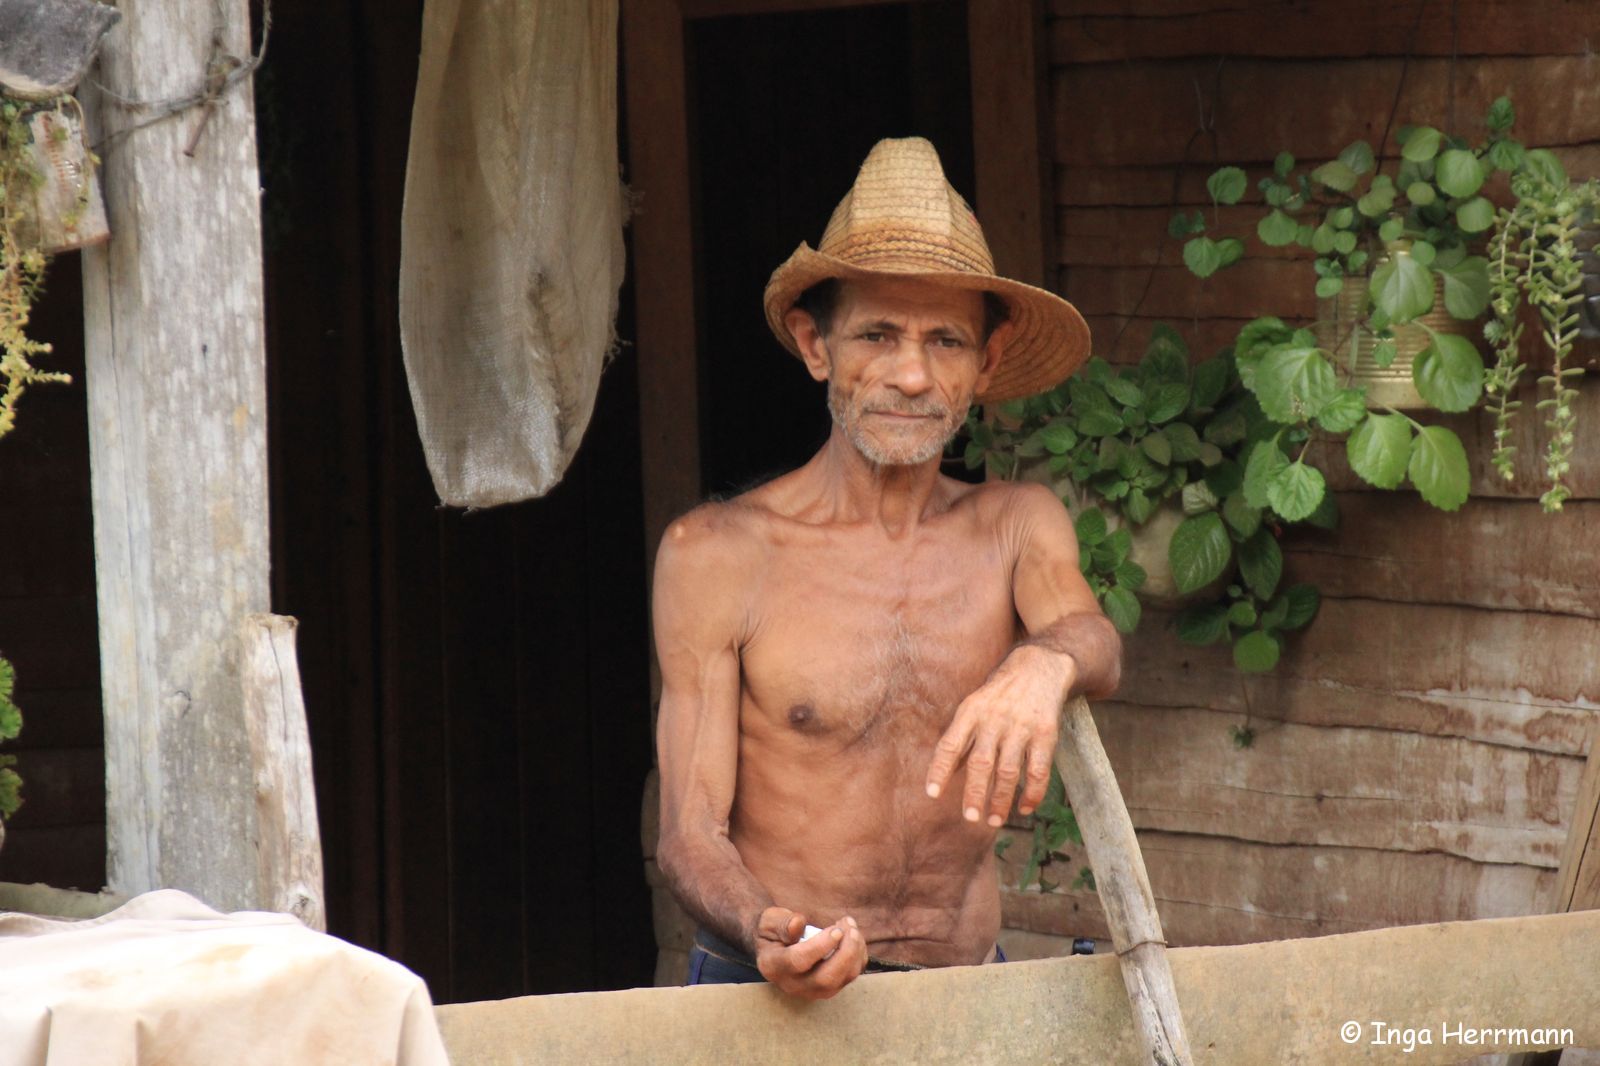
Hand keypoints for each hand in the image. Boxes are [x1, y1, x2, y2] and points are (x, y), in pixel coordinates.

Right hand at [752, 906, 867, 998]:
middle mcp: (793, 984)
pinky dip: (858, 956)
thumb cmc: (774, 930)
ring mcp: (813, 990)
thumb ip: (782, 922)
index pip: (798, 962)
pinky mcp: (829, 988)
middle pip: (825, 979)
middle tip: (850, 927)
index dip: (820, 946)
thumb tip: (798, 923)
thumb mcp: (770, 920)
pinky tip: (853, 936)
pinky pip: (850, 976)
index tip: (836, 929)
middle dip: (845, 953)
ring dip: (854, 952)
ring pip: (841, 980)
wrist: (778, 945)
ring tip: (851, 926)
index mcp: (774, 966)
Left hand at [924, 643, 1074, 826]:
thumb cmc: (998, 695)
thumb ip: (961, 738)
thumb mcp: (973, 707)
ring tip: (993, 821)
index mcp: (971, 712)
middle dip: (975, 792)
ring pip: (1009, 770)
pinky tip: (1025, 808)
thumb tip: (944, 775)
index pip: (950, 744)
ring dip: (1001, 799)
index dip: (940, 769)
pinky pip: (1038, 769)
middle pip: (981, 762)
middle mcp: (994, 720)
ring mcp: (1021, 727)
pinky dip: (1032, 792)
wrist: (1038, 668)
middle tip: (970, 818)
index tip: (932, 794)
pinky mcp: (1045, 734)